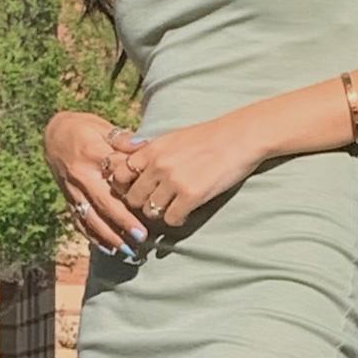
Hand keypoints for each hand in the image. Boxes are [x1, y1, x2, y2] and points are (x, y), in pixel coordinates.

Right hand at [42, 111, 150, 254]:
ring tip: (129, 250)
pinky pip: (79, 221)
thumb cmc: (84, 128)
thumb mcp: (102, 127)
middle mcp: (81, 176)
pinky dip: (93, 236)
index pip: (114, 176)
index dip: (131, 192)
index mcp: (92, 154)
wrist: (53, 134)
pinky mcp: (68, 199)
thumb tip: (144, 145)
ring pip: (91, 217)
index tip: (148, 206)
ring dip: (110, 236)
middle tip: (141, 237)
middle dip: (122, 222)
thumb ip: (122, 139)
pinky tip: (109, 249)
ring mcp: (72, 190)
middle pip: (103, 202)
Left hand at [104, 114, 264, 227]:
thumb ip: (151, 152)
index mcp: (152, 149)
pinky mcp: (191, 196)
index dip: (124, 186)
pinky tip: (187, 210)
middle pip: (133, 198)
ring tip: (174, 205)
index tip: (135, 189)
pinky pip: (171, 219)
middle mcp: (158, 165)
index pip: (119, 175)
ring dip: (161, 212)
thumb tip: (130, 164)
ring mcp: (174, 181)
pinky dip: (178, 218)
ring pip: (151, 212)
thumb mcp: (172, 138)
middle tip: (156, 202)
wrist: (239, 137)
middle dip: (142, 203)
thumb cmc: (208, 137)